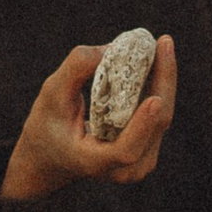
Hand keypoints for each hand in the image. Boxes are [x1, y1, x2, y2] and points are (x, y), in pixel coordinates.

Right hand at [0, 37, 178, 202]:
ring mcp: (138, 162)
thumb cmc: (47, 126)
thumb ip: (76, 70)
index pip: (125, 150)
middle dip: (163, 80)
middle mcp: (122, 169)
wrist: (51, 157)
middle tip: (164, 42)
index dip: (142, 126)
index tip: (154, 98)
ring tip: (159, 46)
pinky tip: (155, 62)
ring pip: (162, 118)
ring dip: (163, 79)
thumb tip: (112, 48)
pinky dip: (159, 86)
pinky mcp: (147, 149)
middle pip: (155, 125)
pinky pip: (159, 115)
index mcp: (93, 162)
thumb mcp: (51, 95)